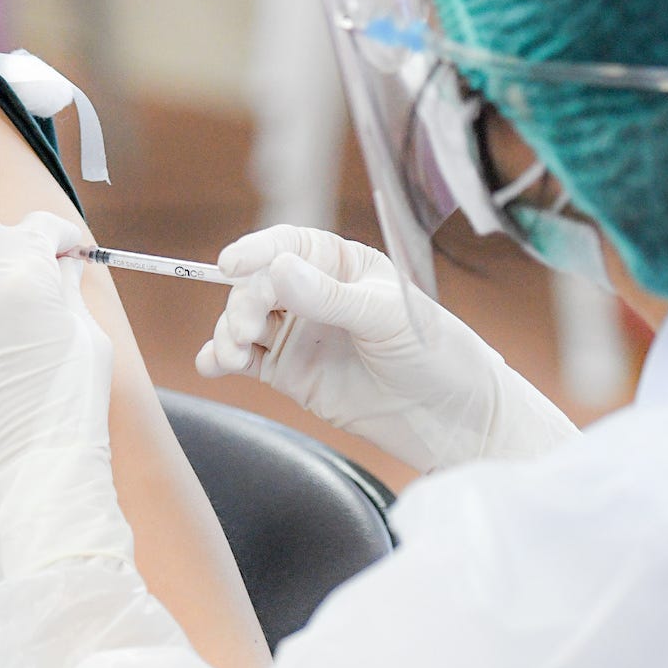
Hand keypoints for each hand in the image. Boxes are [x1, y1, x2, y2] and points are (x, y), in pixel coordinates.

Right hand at [195, 226, 577, 473]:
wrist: (454, 422)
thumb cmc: (437, 355)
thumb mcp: (387, 319)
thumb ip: (330, 297)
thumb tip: (278, 268)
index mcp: (343, 265)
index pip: (289, 245)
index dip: (257, 250)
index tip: (231, 264)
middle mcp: (315, 294)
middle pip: (258, 285)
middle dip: (242, 303)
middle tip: (243, 332)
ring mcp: (301, 333)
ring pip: (245, 321)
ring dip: (227, 332)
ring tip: (231, 356)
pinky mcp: (292, 372)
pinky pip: (247, 358)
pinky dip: (221, 359)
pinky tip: (213, 366)